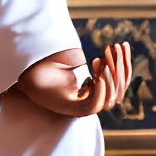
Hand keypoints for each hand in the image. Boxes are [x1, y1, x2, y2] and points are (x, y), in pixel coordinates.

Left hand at [15, 42, 131, 117]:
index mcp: (98, 91)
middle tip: (114, 46)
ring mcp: (85, 108)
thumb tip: (114, 50)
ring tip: (104, 57)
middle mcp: (94, 102)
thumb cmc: (52, 66)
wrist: (31, 75)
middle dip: (120, 65)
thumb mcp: (79, 61)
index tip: (121, 44)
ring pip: (111, 97)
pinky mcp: (75, 111)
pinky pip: (95, 104)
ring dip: (110, 76)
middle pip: (119, 88)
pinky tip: (97, 74)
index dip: (125, 62)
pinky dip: (100, 90)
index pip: (121, 81)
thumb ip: (93, 61)